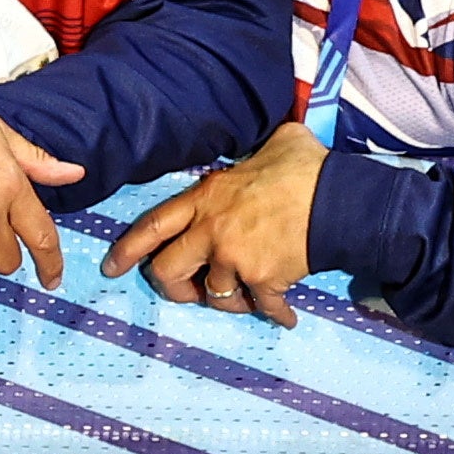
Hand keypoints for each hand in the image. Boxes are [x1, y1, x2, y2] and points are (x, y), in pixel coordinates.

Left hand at [108, 126, 325, 320]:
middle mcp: (211, 232)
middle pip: (169, 273)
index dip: (128, 250)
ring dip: (231, 301)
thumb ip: (259, 150)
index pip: (153, 226)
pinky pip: (262, 308)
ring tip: (247, 296)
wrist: (340, 199)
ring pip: (215, 296)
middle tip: (190, 291)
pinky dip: (275, 315)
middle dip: (175, 288)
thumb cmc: (307, 168)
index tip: (112, 268)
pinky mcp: (263, 280)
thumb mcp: (276, 143)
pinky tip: (284, 316)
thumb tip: (276, 138)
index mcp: (206, 199)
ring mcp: (234, 259)